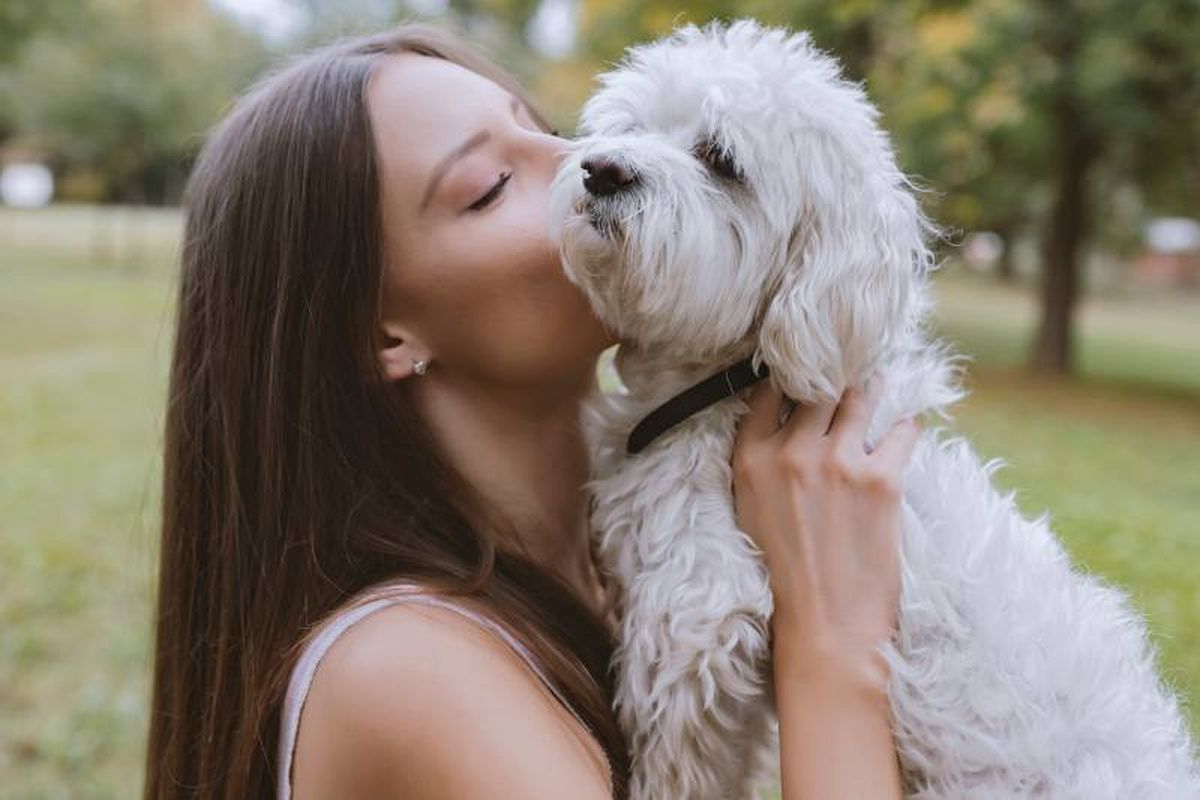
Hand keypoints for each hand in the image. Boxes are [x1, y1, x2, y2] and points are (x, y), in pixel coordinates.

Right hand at [730, 374, 920, 685]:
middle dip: (832, 379)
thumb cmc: (784, 575)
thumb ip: (760, 463)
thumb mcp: (750, 510)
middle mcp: (791, 452)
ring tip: (879, 386)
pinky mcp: (881, 480)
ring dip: (870, 392)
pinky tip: (904, 431)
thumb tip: (784, 423)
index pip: (769, 393)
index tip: (804, 374)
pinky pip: (902, 431)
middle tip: (848, 371)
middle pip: (816, 388)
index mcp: (751, 460)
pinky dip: (905, 429)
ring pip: (859, 398)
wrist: (824, 625)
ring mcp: (838, 462)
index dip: (789, 379)